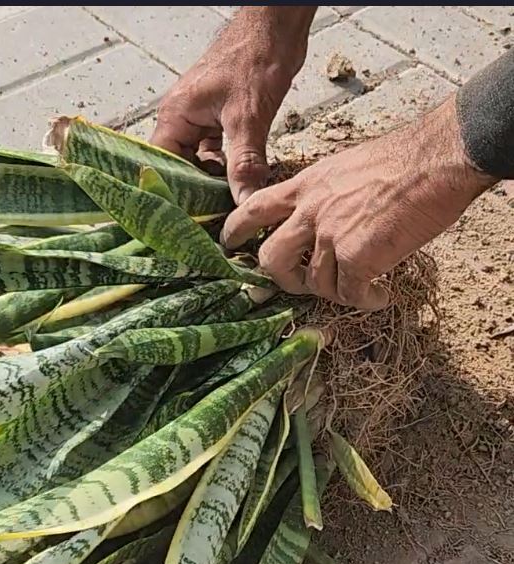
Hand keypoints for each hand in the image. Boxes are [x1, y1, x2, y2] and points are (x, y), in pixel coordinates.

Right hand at [151, 7, 314, 202]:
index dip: (169, 194)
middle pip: (179, 170)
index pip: (160, 167)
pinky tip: (239, 184)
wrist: (276, 24)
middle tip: (210, 221)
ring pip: (199, 163)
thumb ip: (245, 163)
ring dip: (213, 182)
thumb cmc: (254, 57)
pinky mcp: (219, 120)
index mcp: (174, 118)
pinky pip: (216, 153)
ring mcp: (200, 120)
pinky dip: (227, 168)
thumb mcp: (249, 117)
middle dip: (194, 193)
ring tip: (225, 208)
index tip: (184, 221)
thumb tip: (244, 203)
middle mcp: (181, 121)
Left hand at [220, 96, 494, 309]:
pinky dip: (365, 300)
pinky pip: (350, 294)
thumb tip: (325, 219)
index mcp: (305, 186)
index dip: (234, 231)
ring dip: (336, 292)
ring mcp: (331, 235)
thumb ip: (325, 194)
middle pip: (270, 257)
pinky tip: (381, 295)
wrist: (439, 157)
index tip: (228, 246)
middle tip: (302, 284)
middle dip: (281, 279)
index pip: (252, 208)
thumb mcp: (345, 167)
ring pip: (314, 283)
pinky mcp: (357, 256)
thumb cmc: (404, 159)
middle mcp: (310, 211)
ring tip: (362, 288)